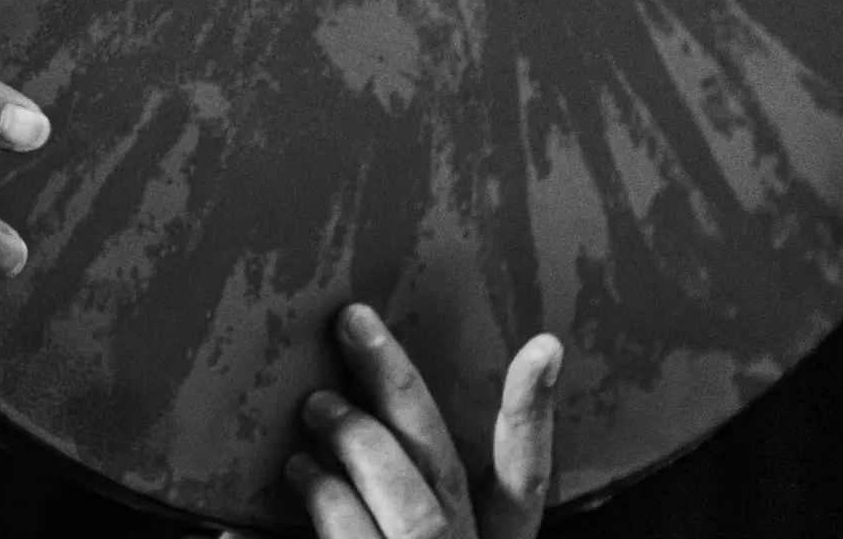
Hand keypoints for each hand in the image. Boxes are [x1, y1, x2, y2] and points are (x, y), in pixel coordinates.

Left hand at [285, 305, 561, 538]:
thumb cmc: (375, 534)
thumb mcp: (396, 524)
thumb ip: (386, 480)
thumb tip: (339, 399)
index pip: (524, 480)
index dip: (531, 415)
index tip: (544, 346)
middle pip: (445, 468)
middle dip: (401, 388)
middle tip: (355, 324)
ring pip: (414, 508)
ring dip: (361, 444)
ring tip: (316, 404)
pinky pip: (357, 537)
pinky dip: (329, 499)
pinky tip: (298, 467)